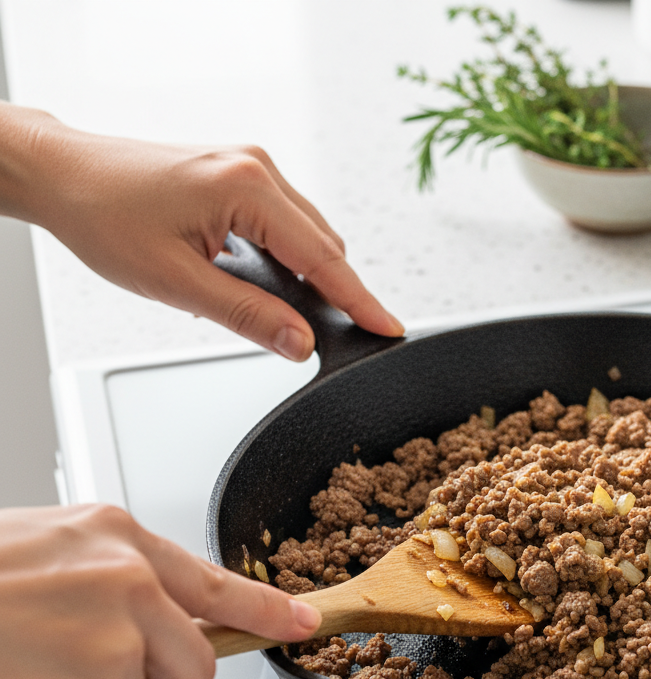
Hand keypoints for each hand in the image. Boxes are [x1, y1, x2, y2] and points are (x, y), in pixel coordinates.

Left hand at [0, 103, 403, 359]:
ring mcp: (249, 166)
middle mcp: (256, 168)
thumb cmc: (104, 217)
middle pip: (324, 245)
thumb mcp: (177, 283)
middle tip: (332, 338)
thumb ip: (247, 316)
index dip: (359, 301)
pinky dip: (286, 257)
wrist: (63, 176)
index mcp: (247, 188)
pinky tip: (262, 280)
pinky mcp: (239, 174)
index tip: (389, 329)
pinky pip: (285, 222)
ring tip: (285, 311)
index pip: (324, 259)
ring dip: (307, 275)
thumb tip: (299, 343)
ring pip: (307, 234)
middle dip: (334, 293)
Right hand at [0, 504, 321, 678]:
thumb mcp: (54, 547)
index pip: (219, 583)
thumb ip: (117, 577)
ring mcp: (111, 649)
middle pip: (193, 668)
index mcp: (121, 543)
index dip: (267, 611)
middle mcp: (129, 590)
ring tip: (31, 673)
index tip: (301, 625)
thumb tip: (157, 613)